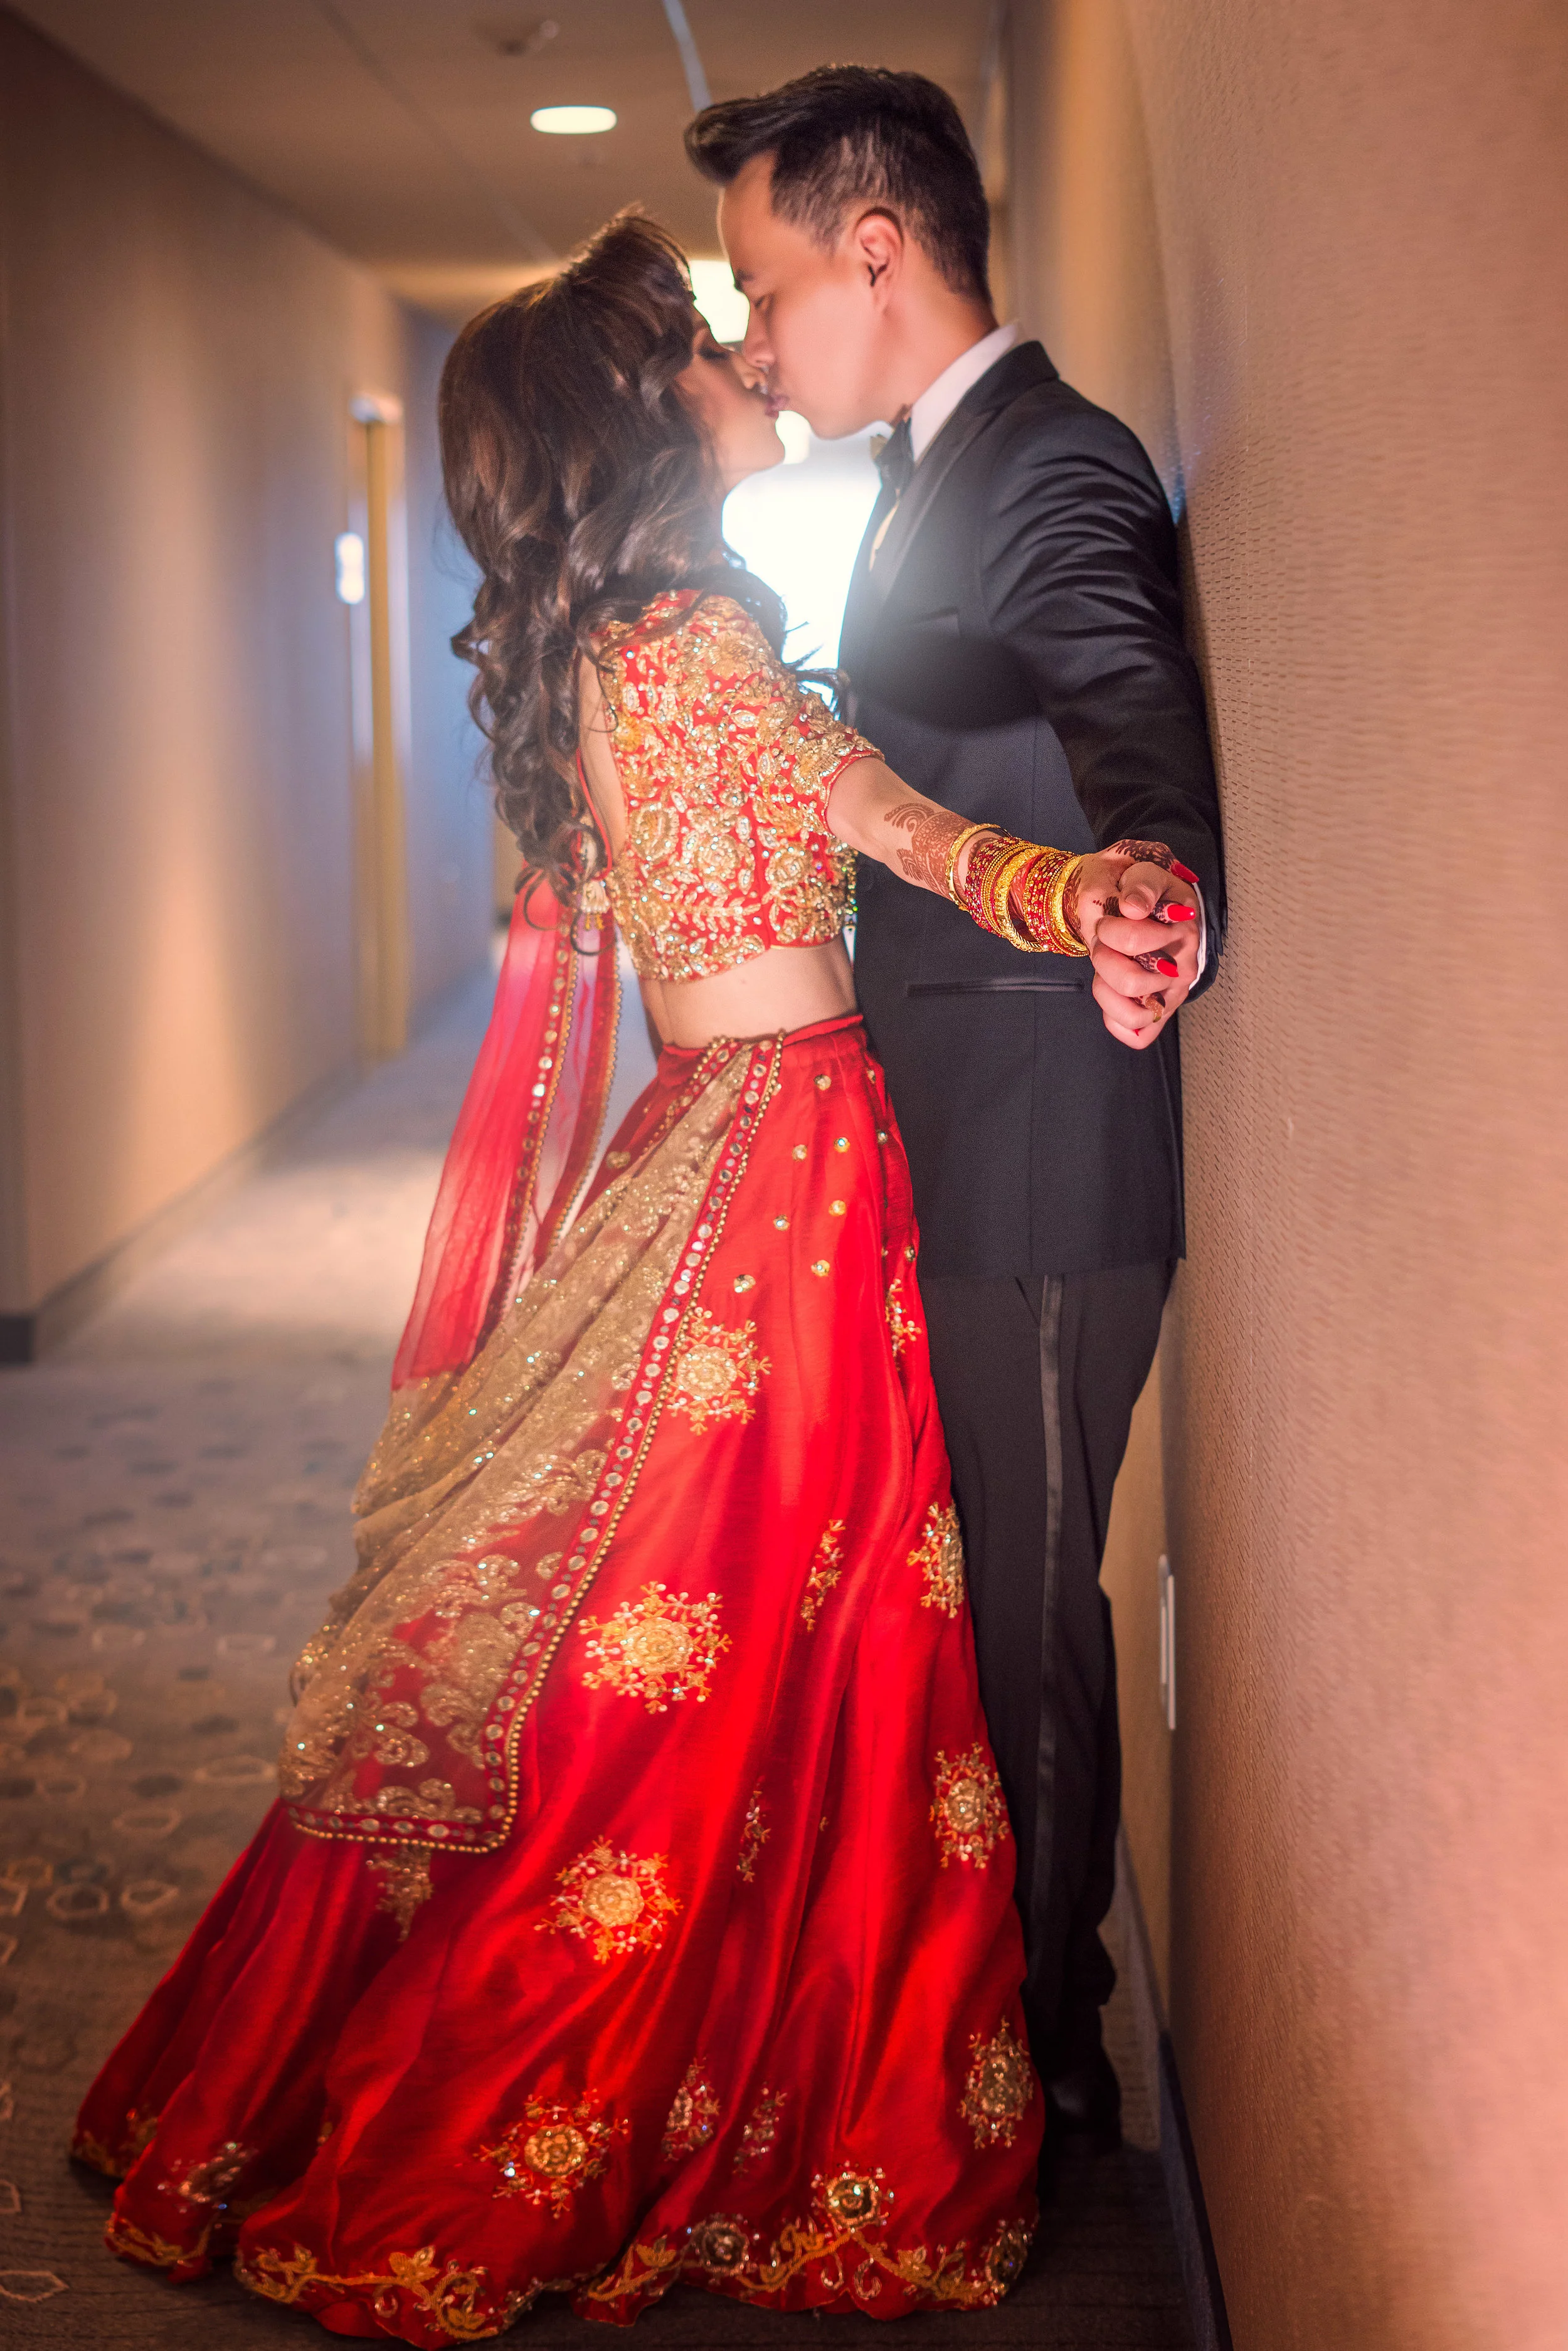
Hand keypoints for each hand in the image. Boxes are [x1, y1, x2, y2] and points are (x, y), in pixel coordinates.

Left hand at [1072, 842, 1201, 1051]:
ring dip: (1107, 989)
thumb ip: (1141, 885)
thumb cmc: (1145, 893)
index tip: (1112, 916)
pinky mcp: (1162, 1012)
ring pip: (1134, 1015)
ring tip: (1109, 965)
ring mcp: (1174, 993)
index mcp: (1183, 927)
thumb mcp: (1144, 873)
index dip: (1110, 930)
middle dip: (1104, 958)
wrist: (1148, 902)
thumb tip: (1133, 908)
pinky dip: (1116, 1017)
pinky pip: (1137, 1035)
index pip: (1134, 941)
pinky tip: (1113, 993)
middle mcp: (1184, 966)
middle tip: (1106, 941)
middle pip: (1130, 982)